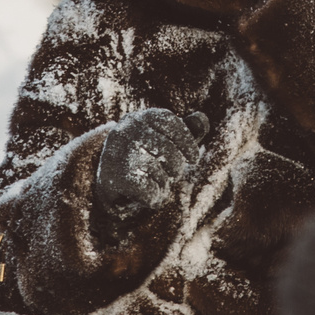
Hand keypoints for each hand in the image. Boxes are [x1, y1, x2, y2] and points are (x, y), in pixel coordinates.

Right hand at [92, 107, 208, 231]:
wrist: (112, 184)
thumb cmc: (147, 159)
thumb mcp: (168, 142)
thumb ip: (188, 131)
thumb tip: (203, 119)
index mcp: (139, 117)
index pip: (169, 122)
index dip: (187, 141)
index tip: (194, 159)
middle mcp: (124, 131)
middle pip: (166, 149)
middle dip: (176, 167)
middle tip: (173, 175)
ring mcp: (115, 153)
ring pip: (156, 170)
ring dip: (164, 183)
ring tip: (157, 183)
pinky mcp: (112, 177)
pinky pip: (147, 189)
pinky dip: (154, 196)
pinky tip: (149, 195)